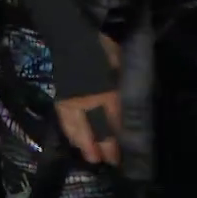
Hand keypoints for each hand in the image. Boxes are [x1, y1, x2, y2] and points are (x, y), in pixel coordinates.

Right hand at [55, 34, 122, 165]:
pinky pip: (64, 121)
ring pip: (77, 129)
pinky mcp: (61, 97)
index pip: (111, 123)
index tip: (118, 156)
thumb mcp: (121, 64)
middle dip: (99, 148)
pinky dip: (69, 132)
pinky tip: (73, 139)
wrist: (71, 35)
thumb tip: (135, 100)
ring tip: (89, 156)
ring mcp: (72, 101)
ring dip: (83, 144)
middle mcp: (88, 101)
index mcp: (105, 93)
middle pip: (94, 130)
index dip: (114, 142)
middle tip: (105, 162)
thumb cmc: (101, 47)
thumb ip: (125, 84)